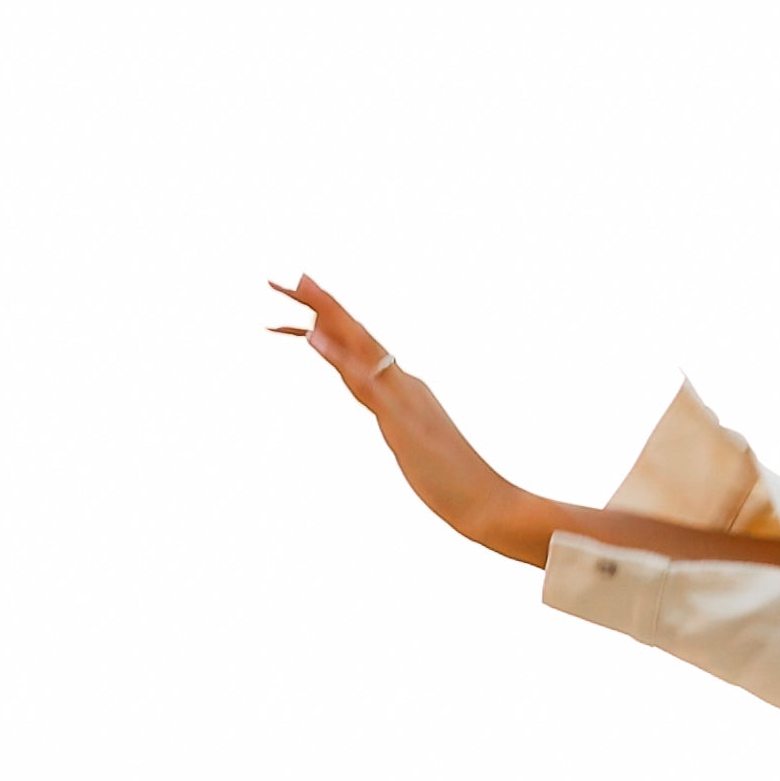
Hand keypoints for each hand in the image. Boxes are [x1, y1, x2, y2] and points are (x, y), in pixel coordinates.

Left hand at [270, 275, 553, 564]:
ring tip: (300, 285)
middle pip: (358, 337)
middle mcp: (404, 385)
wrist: (489, 504)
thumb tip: (396, 418)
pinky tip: (313, 338)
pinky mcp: (401, 418)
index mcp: (406, 391)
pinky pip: (364, 381)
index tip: (306, 298)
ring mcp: (403, 398)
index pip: (362, 350)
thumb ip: (405, 426)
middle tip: (290, 276)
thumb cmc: (456, 482)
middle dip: (324, 305)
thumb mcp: (419, 447)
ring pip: (360, 348)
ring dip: (329, 316)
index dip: (333, 324)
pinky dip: (338, 356)